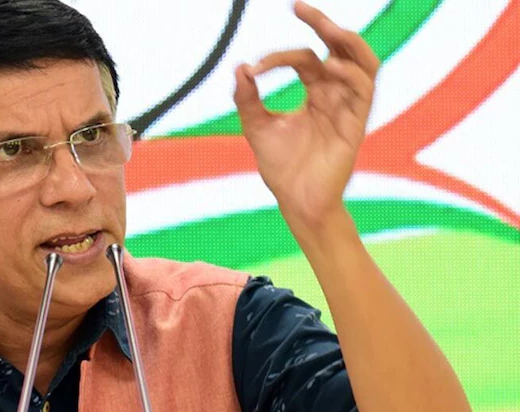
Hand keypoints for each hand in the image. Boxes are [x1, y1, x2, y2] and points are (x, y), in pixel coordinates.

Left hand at [234, 1, 379, 224]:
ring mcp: (349, 107)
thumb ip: (247, 99)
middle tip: (299, 7)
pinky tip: (328, 67)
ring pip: (363, 62)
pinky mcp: (357, 124)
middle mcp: (336, 95)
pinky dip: (349, 74)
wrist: (296, 202)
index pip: (304, 58)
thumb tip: (239, 67)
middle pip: (340, 48)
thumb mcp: (256, 127)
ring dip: (346, 42)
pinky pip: (364, 90)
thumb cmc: (281, 168)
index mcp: (316, 92)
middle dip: (323, 24)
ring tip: (326, 28)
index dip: (279, 56)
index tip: (253, 68)